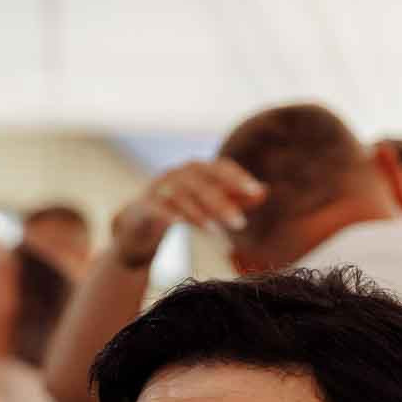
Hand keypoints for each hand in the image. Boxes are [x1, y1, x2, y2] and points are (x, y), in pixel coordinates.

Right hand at [110, 159, 266, 265]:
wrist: (136, 230)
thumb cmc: (177, 213)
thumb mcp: (208, 206)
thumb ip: (234, 198)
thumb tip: (264, 191)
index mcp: (194, 172)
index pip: (219, 168)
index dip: (237, 177)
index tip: (256, 192)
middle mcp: (176, 175)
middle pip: (201, 181)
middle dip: (222, 201)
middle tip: (240, 224)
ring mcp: (157, 189)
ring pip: (179, 195)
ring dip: (199, 212)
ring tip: (216, 233)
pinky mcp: (141, 208)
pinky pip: (156, 208)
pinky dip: (169, 215)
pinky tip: (181, 225)